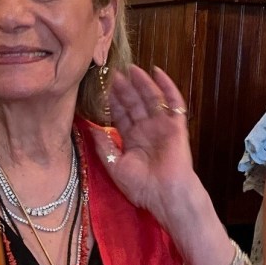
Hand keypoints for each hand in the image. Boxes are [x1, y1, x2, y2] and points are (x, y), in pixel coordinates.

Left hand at [89, 65, 195, 224]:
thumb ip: (103, 146)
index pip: (120, 114)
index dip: (112, 101)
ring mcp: (162, 126)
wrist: (165, 195)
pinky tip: (156, 72)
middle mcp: (146, 130)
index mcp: (132, 140)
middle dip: (123, 88)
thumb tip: (89, 128)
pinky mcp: (176, 125)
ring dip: (141, 83)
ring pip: (150, 98)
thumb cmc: (141, 187)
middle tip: (112, 73)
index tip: (101, 86)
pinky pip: (173, 102)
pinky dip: (166, 86)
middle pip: (133, 103)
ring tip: (130, 68)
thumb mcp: (115, 165)